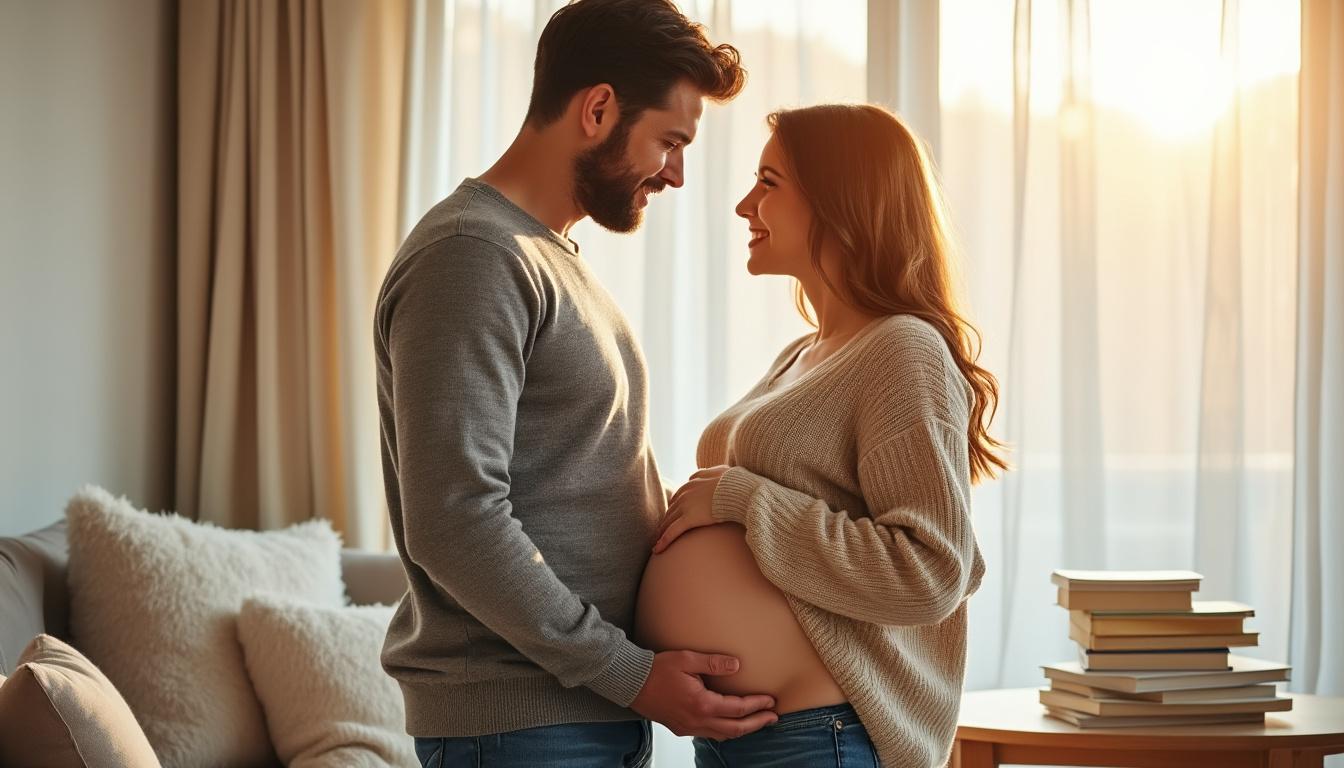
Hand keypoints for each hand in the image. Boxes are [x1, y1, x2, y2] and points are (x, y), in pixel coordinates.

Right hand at [629, 650, 777, 738]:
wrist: (631, 684)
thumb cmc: (658, 669)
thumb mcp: (686, 659)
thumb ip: (713, 663)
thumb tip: (737, 665)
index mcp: (701, 704)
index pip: (738, 708)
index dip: (757, 705)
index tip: (771, 700)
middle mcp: (697, 721)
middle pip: (735, 729)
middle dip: (757, 723)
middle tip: (773, 717)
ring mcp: (689, 728)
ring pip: (723, 735)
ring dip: (743, 729)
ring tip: (758, 721)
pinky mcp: (682, 729)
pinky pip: (710, 735)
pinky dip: (726, 731)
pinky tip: (731, 724)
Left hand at [653, 465, 729, 553]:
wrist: (739, 490)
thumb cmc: (735, 482)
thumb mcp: (719, 471)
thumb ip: (708, 472)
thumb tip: (701, 472)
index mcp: (691, 483)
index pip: (677, 498)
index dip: (674, 510)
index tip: (672, 518)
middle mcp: (684, 493)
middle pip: (671, 510)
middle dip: (665, 522)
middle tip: (660, 533)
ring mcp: (685, 505)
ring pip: (668, 521)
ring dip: (661, 532)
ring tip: (658, 543)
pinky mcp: (689, 518)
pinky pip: (672, 531)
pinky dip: (664, 541)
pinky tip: (658, 550)